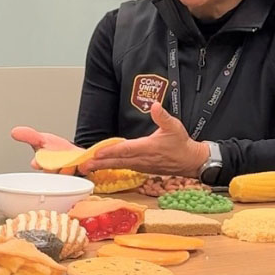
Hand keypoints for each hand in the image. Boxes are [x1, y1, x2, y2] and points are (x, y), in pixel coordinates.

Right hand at [10, 126, 80, 174]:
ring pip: (67, 173)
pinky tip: (83, 164)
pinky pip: (83, 172)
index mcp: (43, 163)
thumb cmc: (56, 150)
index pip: (38, 163)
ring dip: (68, 168)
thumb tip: (14, 131)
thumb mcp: (42, 140)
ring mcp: (68, 173)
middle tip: (57, 160)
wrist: (74, 155)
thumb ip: (29, 136)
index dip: (38, 162)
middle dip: (54, 165)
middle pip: (52, 170)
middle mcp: (54, 171)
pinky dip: (84, 167)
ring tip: (71, 163)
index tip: (37, 162)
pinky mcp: (81, 172)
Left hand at [76, 101, 208, 176]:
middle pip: (117, 161)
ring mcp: (141, 166)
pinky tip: (102, 166)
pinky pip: (123, 168)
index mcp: (148, 148)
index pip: (125, 150)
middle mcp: (142, 159)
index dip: (111, 151)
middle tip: (83, 166)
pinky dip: (111, 167)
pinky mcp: (141, 169)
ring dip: (103, 167)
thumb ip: (163, 116)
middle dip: (99, 163)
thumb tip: (155, 106)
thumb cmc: (181, 144)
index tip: (97, 153)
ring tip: (87, 167)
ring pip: (118, 166)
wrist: (190, 161)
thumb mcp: (174, 126)